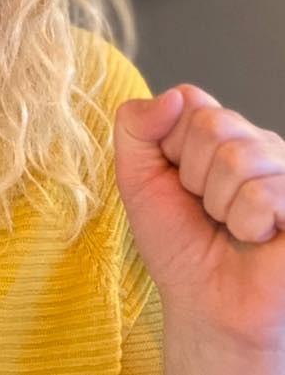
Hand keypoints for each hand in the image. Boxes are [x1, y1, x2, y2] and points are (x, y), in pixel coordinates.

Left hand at [114, 84, 284, 358]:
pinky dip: (245, 223)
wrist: (204, 303)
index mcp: (218, 129)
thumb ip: (135, 124)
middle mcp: (257, 142)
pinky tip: (255, 236)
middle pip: (212, 124)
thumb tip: (172, 96)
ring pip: (237, 158)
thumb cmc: (176, 240)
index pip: (190, 99)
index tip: (175, 179)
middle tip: (203, 207)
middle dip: (192, 174)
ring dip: (218, 203)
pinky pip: (265, 194)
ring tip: (227, 223)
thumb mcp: (135, 175)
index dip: (170, 143)